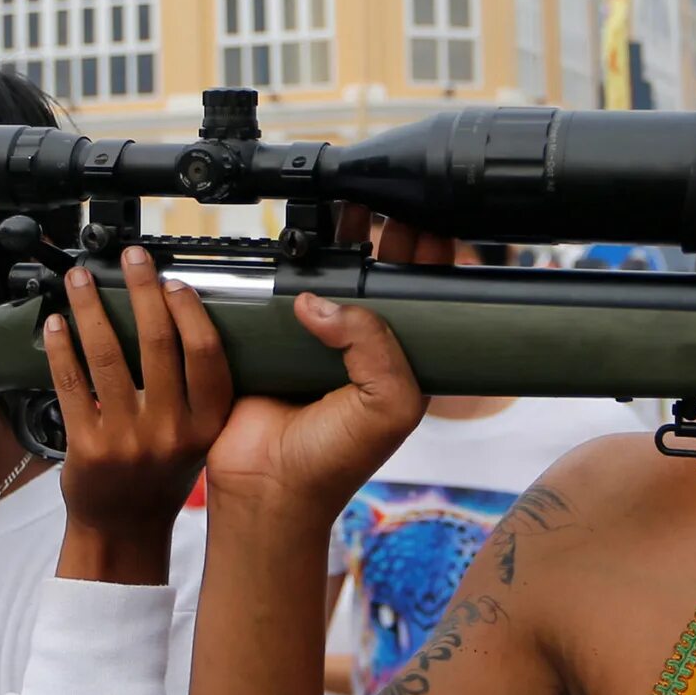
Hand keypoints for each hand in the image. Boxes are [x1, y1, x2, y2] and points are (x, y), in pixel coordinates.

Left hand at [48, 250, 232, 585]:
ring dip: (91, 307)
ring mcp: (127, 438)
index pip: (205, 354)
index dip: (188, 311)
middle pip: (157, 343)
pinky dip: (62, 347)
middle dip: (142, 290)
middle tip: (131, 259)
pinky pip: (72, 383)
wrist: (123, 530)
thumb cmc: (160, 477)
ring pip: (108, 355)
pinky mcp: (87, 445)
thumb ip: (196, 391)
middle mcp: (171, 430)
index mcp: (207, 423)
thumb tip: (176, 316)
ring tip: (80, 279)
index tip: (172, 282)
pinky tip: (57, 323)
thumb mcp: (198, 438)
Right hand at [203, 218, 433, 519]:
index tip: (426, 225)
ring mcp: (313, 343)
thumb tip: (321, 302)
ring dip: (330, 248)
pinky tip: (289, 249)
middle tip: (382, 204)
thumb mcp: (388, 404)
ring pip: (326, 282)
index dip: (426, 261)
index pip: (421, 300)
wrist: (269, 489)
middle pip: (375, 279)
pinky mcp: (269, 341)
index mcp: (398, 362)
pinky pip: (275, 298)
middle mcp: (359, 348)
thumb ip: (374, 345)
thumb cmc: (334, 462)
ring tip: (341, 211)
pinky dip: (280, 274)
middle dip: (382, 239)